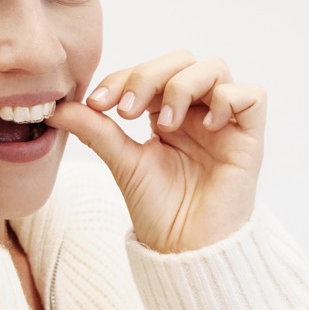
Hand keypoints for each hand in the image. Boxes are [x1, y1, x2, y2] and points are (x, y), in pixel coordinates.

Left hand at [48, 51, 265, 253]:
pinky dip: (227, 100)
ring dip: (183, 86)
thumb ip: (96, 130)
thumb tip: (56, 107)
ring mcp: (226, 122)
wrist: (184, 249)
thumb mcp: (122, 162)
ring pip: (216, 68)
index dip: (123, 76)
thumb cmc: (159, 210)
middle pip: (182, 59)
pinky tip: (206, 128)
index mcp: (168, 112)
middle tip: (127, 111)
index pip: (150, 71)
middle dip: (149, 76)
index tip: (97, 103)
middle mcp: (199, 111)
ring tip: (164, 124)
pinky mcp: (250, 138)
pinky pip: (252, 95)